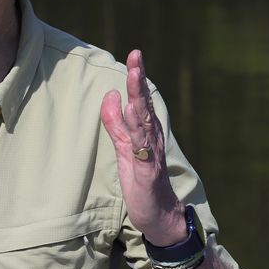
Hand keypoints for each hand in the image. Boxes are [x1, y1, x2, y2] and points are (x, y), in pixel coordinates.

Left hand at [100, 50, 186, 245]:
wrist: (158, 214)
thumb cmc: (142, 181)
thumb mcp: (124, 148)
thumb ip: (116, 124)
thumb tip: (110, 95)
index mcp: (146, 131)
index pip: (139, 99)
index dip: (136, 77)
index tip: (135, 54)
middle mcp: (152, 137)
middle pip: (144, 103)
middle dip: (139, 79)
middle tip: (137, 55)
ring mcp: (151, 152)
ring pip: (144, 120)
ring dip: (138, 97)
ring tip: (134, 76)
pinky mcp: (148, 169)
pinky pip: (142, 146)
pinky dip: (138, 129)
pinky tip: (133, 113)